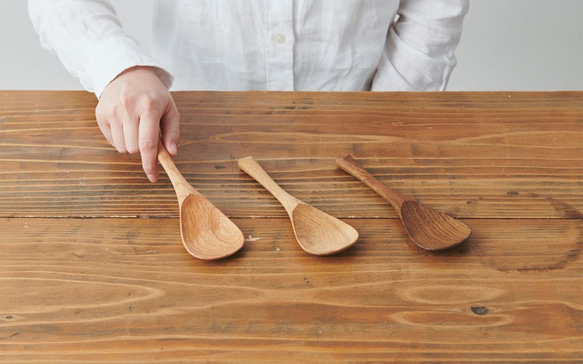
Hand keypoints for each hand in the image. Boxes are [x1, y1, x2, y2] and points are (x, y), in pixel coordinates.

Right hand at [95, 66, 179, 181]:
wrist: (128, 72)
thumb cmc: (153, 94)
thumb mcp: (170, 109)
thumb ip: (173, 132)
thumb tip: (171, 154)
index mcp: (149, 106)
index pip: (148, 143)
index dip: (150, 164)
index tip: (153, 176)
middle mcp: (128, 108)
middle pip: (134, 148)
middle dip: (143, 150)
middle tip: (148, 138)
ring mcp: (112, 110)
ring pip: (122, 147)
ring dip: (132, 145)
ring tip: (137, 129)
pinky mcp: (101, 113)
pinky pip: (112, 141)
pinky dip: (121, 140)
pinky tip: (126, 126)